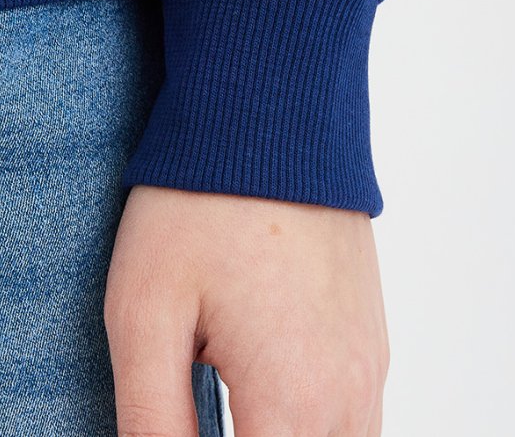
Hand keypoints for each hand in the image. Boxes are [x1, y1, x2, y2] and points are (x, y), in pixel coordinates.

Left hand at [104, 185, 388, 435]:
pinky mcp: (367, 330)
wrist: (269, 110)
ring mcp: (369, 359)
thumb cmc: (198, 205)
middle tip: (196, 417)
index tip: (174, 428)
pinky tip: (258, 397)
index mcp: (296, 402)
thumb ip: (153, 421)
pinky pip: (352, 414)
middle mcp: (351, 392)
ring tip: (221, 410)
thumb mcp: (146, 313)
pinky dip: (308, 423)